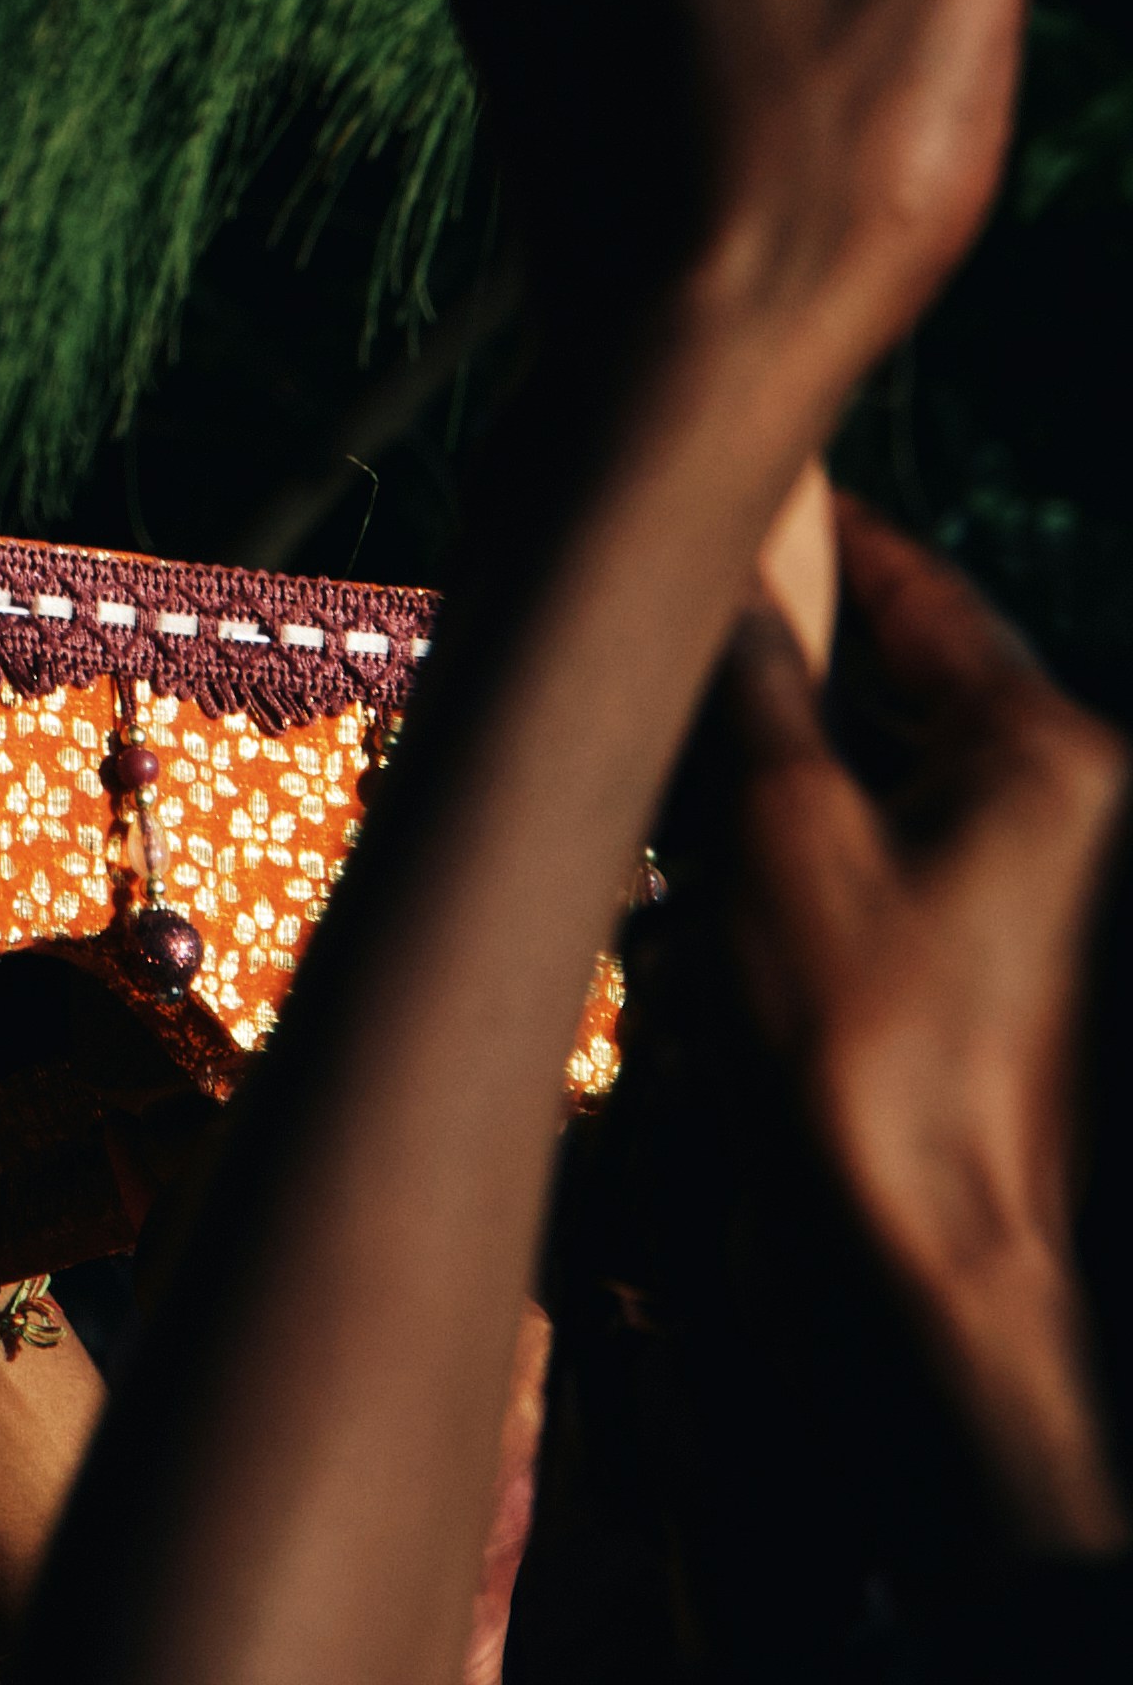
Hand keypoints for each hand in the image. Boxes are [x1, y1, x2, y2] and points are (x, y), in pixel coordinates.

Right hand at [714, 501, 1129, 1555]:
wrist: (932, 1245)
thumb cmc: (875, 1052)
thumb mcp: (784, 827)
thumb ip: (757, 680)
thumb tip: (718, 572)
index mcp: (1039, 747)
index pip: (915, 579)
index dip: (812, 529)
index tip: (719, 492)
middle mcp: (1058, 789)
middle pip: (902, 655)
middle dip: (788, 642)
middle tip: (679, 624)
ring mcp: (1033, 861)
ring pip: (889, 736)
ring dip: (789, 731)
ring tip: (692, 745)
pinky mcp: (995, 922)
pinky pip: (891, 813)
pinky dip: (813, 803)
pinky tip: (731, 832)